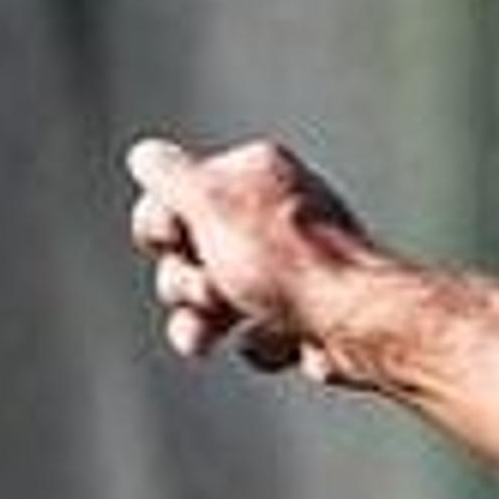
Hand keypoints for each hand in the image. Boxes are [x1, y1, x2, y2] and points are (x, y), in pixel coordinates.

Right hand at [122, 134, 381, 382]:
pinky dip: (259, 343)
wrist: (353, 324)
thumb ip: (170, 176)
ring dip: (203, 323)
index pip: (175, 194)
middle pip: (189, 253)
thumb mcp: (210, 203)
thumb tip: (145, 155)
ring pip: (215, 300)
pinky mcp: (303, 316)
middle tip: (211, 291)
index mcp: (256, 174)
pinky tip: (279, 337)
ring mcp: (289, 269)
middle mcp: (275, 216)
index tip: (173, 240)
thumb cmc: (285, 261)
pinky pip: (254, 334)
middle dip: (185, 283)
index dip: (161, 226)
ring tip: (219, 331)